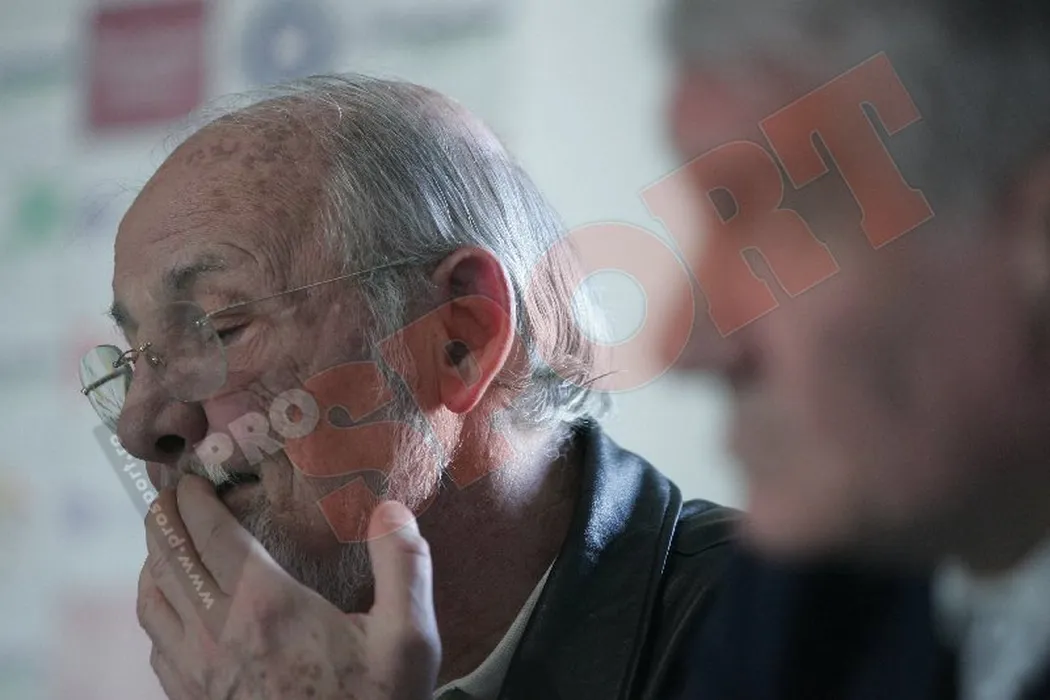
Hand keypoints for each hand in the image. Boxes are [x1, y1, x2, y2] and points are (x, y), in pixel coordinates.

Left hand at [137, 475, 439, 698]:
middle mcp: (217, 634)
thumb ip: (403, 565)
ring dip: (152, 563)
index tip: (190, 477)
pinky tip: (172, 610)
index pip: (210, 535)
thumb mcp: (408, 640)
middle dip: (164, 519)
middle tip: (169, 495)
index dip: (194, 499)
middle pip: (169, 560)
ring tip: (164, 544)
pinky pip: (156, 644)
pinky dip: (155, 610)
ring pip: (151, 602)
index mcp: (265, 605)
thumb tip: (391, 510)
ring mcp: (197, 673)